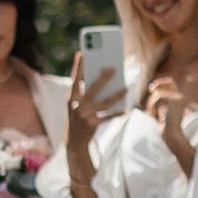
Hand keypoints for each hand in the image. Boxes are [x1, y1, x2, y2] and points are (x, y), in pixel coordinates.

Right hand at [62, 57, 117, 197]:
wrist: (74, 145)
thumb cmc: (78, 121)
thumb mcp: (77, 107)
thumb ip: (86, 93)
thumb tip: (104, 78)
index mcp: (70, 99)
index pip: (75, 79)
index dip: (78, 66)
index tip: (82, 53)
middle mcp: (76, 107)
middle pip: (92, 89)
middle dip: (102, 78)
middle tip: (113, 67)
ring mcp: (84, 117)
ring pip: (103, 103)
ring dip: (116, 95)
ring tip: (126, 88)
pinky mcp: (92, 126)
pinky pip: (108, 118)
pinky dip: (117, 114)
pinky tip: (126, 110)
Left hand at [146, 75, 197, 176]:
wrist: (172, 135)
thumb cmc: (165, 128)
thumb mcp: (160, 112)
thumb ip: (158, 102)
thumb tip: (152, 90)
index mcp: (180, 100)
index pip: (171, 83)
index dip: (162, 83)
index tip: (152, 88)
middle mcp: (182, 97)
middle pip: (169, 82)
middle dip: (158, 84)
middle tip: (150, 89)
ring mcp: (180, 98)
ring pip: (160, 91)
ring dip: (152, 101)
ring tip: (151, 112)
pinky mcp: (175, 100)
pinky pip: (159, 95)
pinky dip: (152, 103)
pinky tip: (152, 112)